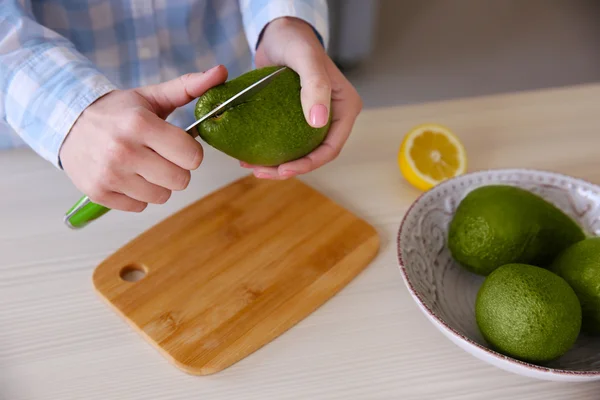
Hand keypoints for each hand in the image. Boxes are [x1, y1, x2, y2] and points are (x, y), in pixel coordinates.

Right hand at [59, 65, 227, 211]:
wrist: (68, 123)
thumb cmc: (118, 112)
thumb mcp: (152, 97)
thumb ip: (189, 87)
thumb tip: (222, 72)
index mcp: (140, 124)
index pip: (192, 156)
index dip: (191, 152)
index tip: (179, 145)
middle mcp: (123, 150)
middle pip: (180, 180)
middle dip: (177, 169)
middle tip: (161, 157)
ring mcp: (109, 174)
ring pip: (162, 197)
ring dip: (158, 184)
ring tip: (143, 166)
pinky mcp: (98, 193)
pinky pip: (140, 207)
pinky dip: (138, 195)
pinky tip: (127, 176)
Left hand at [250, 16, 362, 178]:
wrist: (279, 33)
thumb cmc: (296, 41)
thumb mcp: (306, 60)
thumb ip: (315, 86)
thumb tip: (318, 122)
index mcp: (345, 108)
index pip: (331, 147)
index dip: (309, 164)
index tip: (284, 169)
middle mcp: (332, 117)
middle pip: (315, 154)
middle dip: (290, 168)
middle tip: (262, 172)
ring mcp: (315, 118)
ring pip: (300, 151)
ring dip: (278, 163)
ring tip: (252, 167)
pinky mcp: (297, 118)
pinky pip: (288, 141)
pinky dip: (271, 150)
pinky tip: (252, 154)